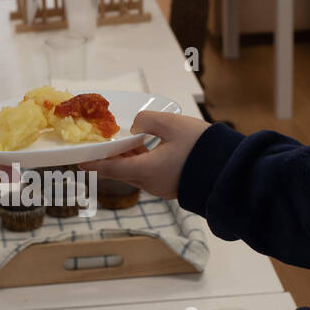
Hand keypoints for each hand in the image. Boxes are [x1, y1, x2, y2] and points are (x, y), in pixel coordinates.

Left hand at [80, 111, 209, 200]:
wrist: (230, 170)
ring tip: (126, 143)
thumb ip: (148, 121)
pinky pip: (150, 175)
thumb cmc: (202, 147)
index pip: (110, 169)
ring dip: (128, 159)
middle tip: (102, 145)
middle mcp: (150, 184)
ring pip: (136, 173)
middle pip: (122, 171)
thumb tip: (134, 126)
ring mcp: (162, 188)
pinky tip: (146, 149)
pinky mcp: (173, 187)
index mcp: (146, 170)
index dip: (93, 164)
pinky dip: (143, 163)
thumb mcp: (173, 125)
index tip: (79, 162)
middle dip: (111, 158)